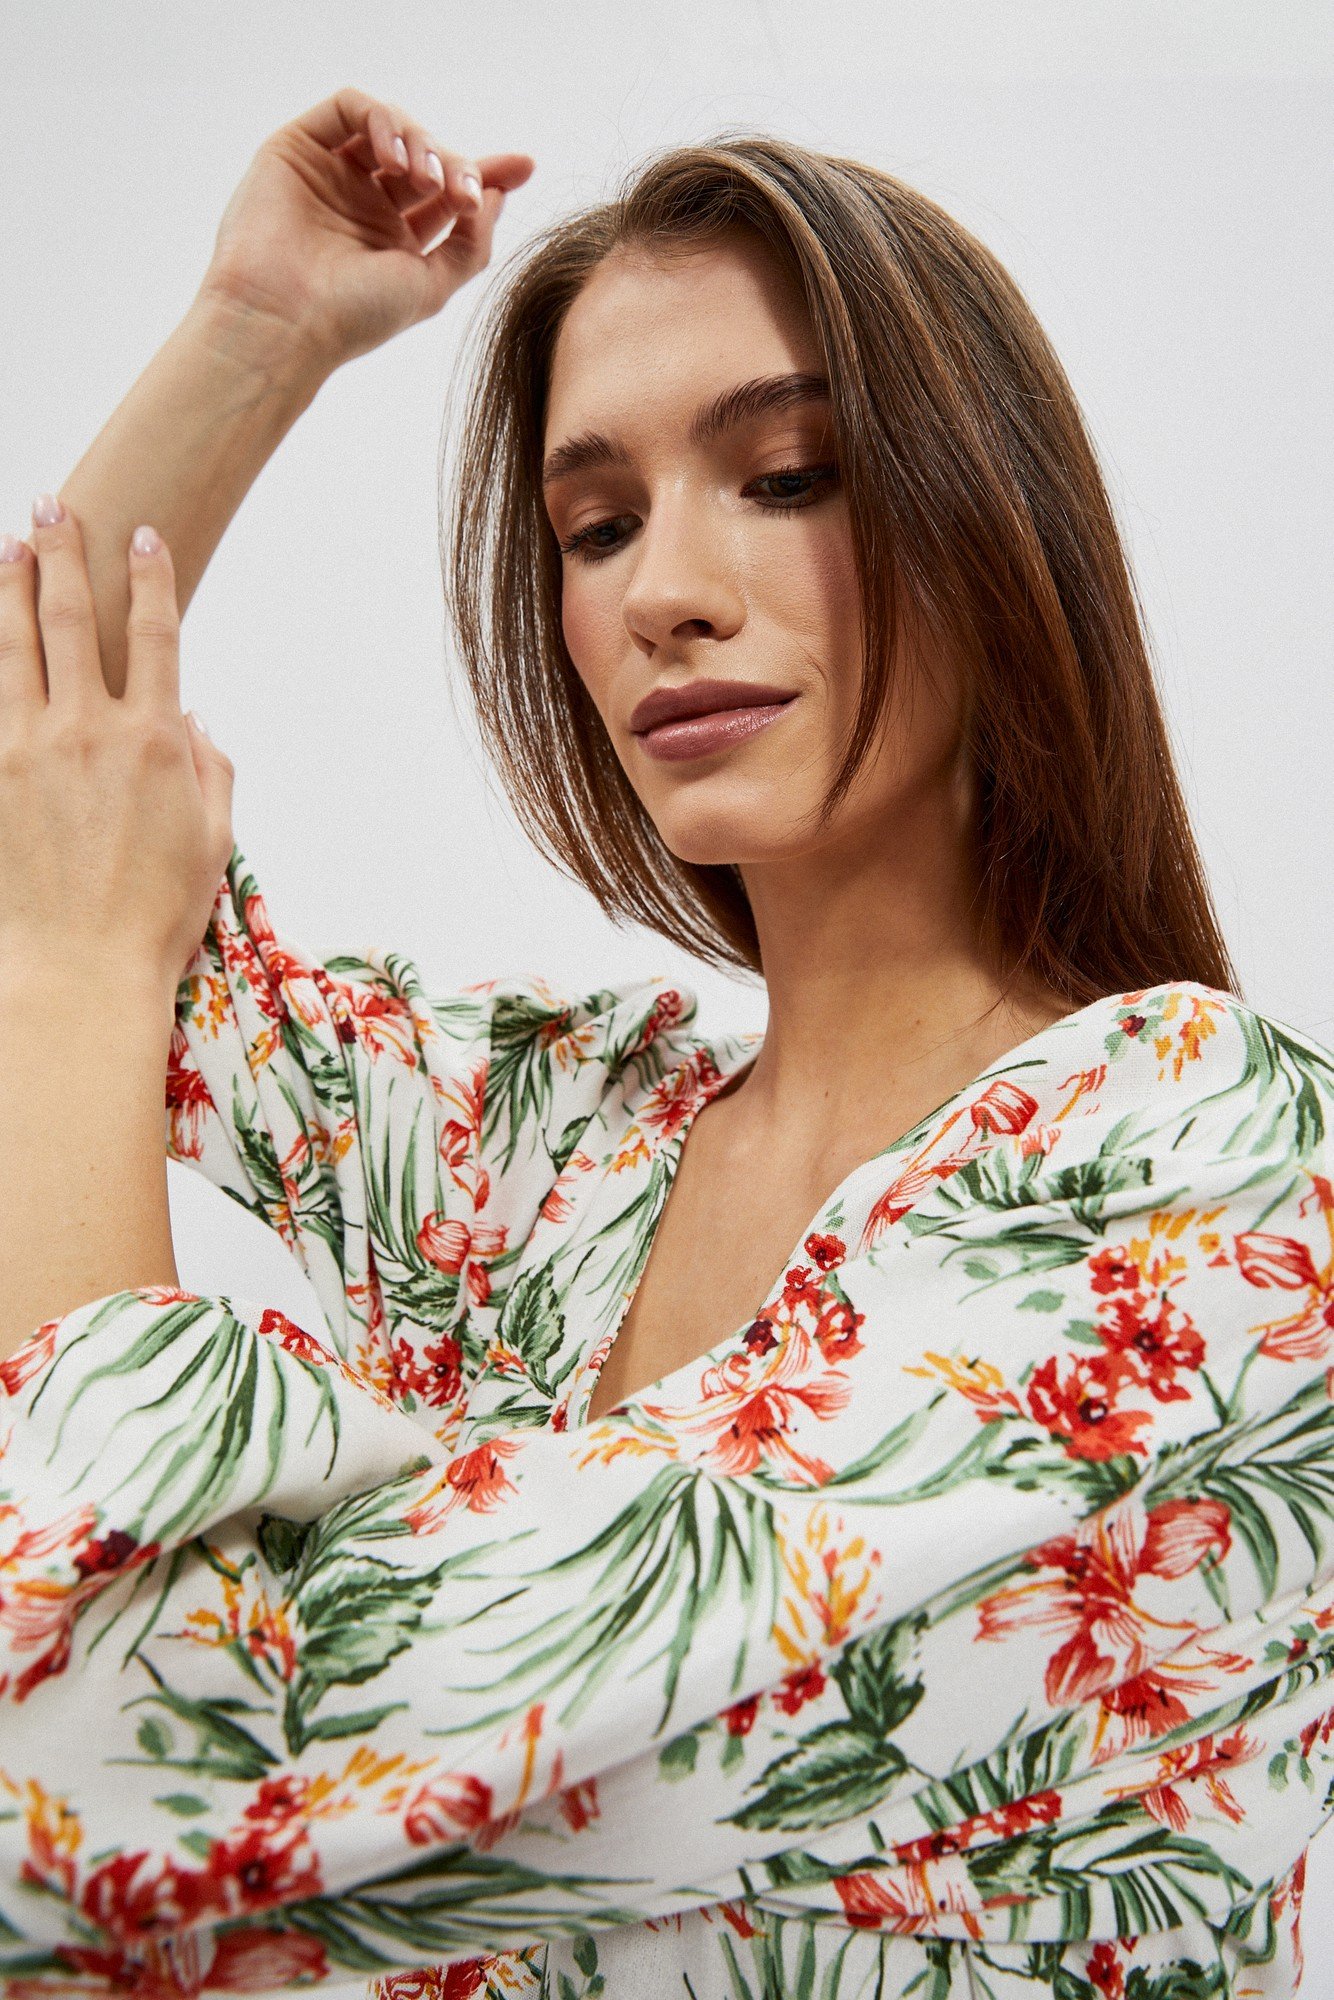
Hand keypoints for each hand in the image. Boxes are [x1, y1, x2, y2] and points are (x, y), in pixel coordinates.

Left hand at [0, 504, 233, 1006]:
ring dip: (12, 587)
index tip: (145, 537)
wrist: (77, 969)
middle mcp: (90, 731)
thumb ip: (211, 773)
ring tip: (9, 547)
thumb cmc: (155, 917)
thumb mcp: (212, 843)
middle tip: (55, 506)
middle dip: (65, 553)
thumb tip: (197, 723)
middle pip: (74, 619)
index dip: (152, 579)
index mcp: (156, 743)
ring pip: (16, 645)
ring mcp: (31, 749)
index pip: (156, 636)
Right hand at [198, 86, 534, 373]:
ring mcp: (330, 173)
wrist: (286, 319)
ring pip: (392, 128)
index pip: (446, 193)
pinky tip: (394, 155)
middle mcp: (362, 203)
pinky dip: (381, 118)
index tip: (524, 167)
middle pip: (426, 157)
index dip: (486, 175)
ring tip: (427, 181)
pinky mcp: (298, 148)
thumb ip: (470, 244)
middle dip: (456, 164)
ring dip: (423, 143)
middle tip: (466, 194)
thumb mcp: (431, 286)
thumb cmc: (353, 317)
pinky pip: (350, 107)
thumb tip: (498, 196)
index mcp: (393, 239)